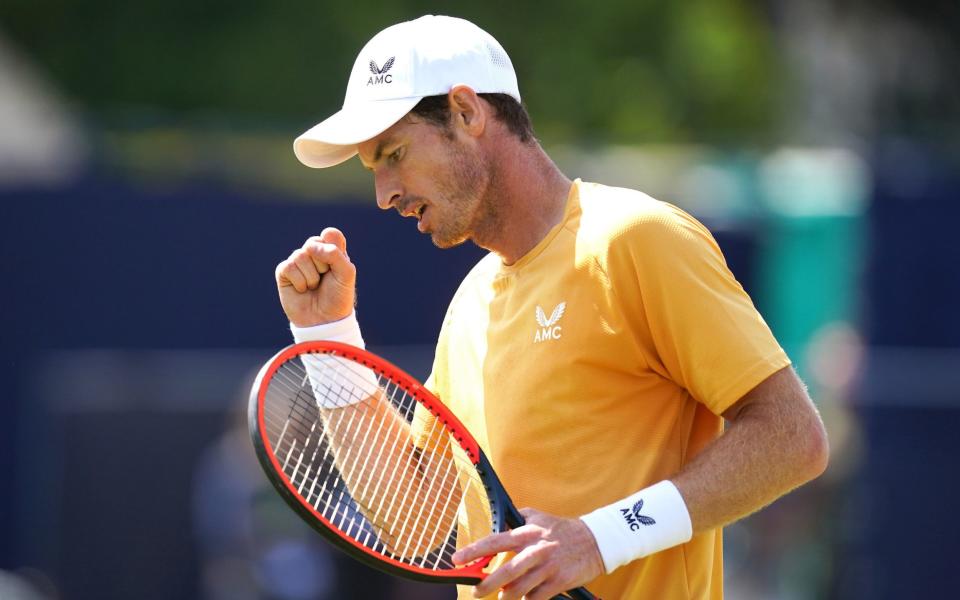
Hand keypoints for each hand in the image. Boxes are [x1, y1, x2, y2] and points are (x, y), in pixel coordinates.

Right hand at [275, 228, 356, 326]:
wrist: (324, 321)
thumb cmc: (338, 297)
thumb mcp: (346, 274)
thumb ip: (334, 254)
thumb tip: (310, 247)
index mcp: (331, 250)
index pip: (330, 234)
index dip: (333, 249)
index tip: (337, 266)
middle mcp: (314, 253)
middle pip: (313, 243)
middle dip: (322, 264)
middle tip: (325, 278)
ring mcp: (298, 262)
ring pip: (300, 255)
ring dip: (311, 276)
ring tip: (314, 287)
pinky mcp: (284, 272)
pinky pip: (288, 267)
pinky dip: (299, 282)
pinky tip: (303, 290)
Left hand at [452, 508, 603, 599]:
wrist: (595, 540)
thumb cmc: (561, 529)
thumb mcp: (537, 517)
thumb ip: (515, 521)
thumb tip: (495, 527)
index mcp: (527, 532)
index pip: (494, 541)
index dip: (474, 551)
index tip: (457, 559)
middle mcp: (536, 550)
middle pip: (505, 572)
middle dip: (486, 585)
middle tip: (476, 591)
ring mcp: (548, 568)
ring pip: (519, 590)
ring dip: (506, 597)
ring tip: (502, 597)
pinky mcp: (559, 582)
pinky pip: (536, 598)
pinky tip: (525, 597)